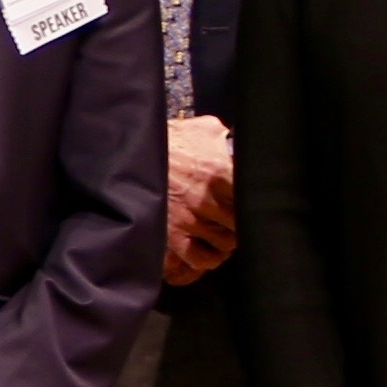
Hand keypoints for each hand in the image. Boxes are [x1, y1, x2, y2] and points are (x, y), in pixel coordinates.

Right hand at [163, 112, 238, 284]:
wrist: (130, 154)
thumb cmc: (167, 140)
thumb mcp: (202, 129)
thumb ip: (227, 139)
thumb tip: (240, 145)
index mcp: (219, 172)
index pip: (253, 199)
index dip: (255, 204)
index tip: (253, 203)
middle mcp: (206, 199)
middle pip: (241, 224)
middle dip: (241, 222)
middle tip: (236, 219)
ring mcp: (188, 220)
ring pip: (225, 243)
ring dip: (227, 240)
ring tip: (223, 233)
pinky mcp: (171, 235)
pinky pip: (200, 258)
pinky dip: (209, 258)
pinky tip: (210, 250)